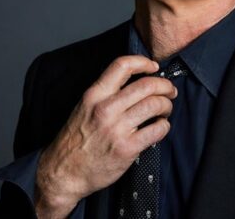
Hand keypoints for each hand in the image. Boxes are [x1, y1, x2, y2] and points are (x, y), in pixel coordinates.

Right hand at [34, 55, 176, 217]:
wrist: (64, 172)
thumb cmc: (75, 140)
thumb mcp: (84, 107)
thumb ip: (105, 93)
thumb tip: (135, 82)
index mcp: (94, 95)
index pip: (122, 65)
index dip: (143, 62)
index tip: (153, 66)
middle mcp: (105, 108)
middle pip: (146, 85)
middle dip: (165, 86)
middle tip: (169, 91)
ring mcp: (116, 129)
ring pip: (155, 105)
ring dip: (166, 105)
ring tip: (165, 110)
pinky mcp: (126, 149)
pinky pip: (157, 130)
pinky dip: (164, 126)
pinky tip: (160, 127)